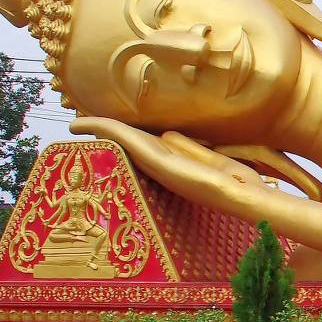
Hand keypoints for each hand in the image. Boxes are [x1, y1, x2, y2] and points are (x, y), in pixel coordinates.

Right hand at [69, 117, 269, 212]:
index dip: (117, 134)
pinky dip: (111, 132)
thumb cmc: (234, 181)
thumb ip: (187, 147)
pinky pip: (132, 143)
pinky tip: (94, 126)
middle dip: (101, 133)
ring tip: (76, 124)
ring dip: (100, 131)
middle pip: (125, 145)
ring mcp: (157, 167)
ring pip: (124, 142)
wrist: (246, 196)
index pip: (138, 145)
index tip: (97, 127)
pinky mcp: (160, 165)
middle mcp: (159, 167)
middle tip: (75, 125)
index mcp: (170, 165)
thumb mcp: (209, 159)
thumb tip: (164, 134)